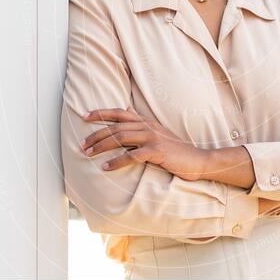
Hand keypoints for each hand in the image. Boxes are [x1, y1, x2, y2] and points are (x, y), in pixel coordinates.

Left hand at [80, 107, 209, 180]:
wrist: (197, 160)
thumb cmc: (176, 152)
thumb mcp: (158, 138)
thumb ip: (142, 133)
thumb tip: (121, 135)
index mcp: (147, 122)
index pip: (120, 112)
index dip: (102, 113)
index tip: (84, 116)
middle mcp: (148, 126)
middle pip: (116, 126)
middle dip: (96, 134)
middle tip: (82, 144)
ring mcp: (153, 138)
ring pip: (121, 138)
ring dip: (102, 146)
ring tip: (88, 154)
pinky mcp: (157, 152)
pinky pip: (132, 156)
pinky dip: (117, 161)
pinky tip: (106, 167)